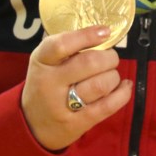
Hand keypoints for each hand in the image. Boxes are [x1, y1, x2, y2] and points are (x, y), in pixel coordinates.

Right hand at [21, 25, 132, 151]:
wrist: (31, 124)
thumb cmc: (46, 84)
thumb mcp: (45, 62)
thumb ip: (67, 47)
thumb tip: (103, 33)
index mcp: (41, 61)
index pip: (62, 45)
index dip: (87, 36)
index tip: (105, 31)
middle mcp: (49, 83)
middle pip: (88, 63)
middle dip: (109, 58)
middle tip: (110, 58)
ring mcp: (61, 105)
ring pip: (100, 85)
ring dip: (113, 76)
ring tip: (111, 75)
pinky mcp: (75, 124)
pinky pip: (106, 107)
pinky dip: (122, 94)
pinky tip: (124, 87)